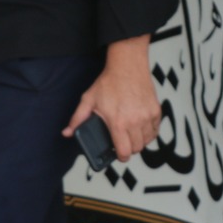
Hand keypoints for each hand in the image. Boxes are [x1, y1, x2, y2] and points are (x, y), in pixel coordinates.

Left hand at [64, 37, 160, 161]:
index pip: (124, 151)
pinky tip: (141, 126)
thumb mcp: (89, 100)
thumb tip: (67, 132)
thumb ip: (77, 119)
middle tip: (123, 141)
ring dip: (140, 140)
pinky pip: (155, 130)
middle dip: (129, 148)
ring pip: (147, 140)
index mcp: (118, 123)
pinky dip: (149, 131)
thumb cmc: (109, 82)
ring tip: (131, 133)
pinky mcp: (156, 110)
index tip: (119, 154)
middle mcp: (135, 121)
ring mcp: (147, 116)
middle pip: (137, 148)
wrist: (127, 66)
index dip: (121, 157)